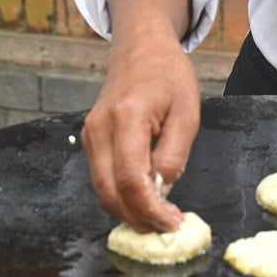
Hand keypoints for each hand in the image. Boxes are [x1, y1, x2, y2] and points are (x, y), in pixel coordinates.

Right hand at [83, 21, 200, 232]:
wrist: (140, 48)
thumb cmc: (169, 75)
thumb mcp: (187, 111)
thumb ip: (174, 153)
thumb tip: (162, 191)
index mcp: (127, 118)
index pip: (131, 179)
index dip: (151, 209)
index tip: (173, 223)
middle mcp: (99, 129)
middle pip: (109, 192)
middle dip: (137, 218)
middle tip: (167, 228)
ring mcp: (90, 133)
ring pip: (101, 189)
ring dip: (128, 210)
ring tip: (159, 217)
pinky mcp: (89, 137)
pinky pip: (102, 176)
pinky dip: (120, 194)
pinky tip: (144, 198)